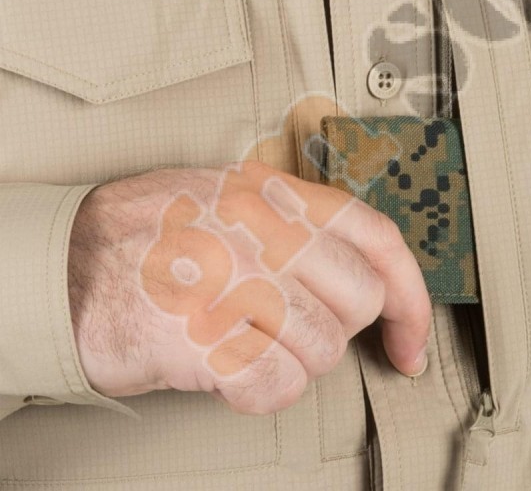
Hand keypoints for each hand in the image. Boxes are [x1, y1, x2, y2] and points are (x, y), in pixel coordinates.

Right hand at [68, 161, 431, 414]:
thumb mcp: (234, 195)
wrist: (62, 261)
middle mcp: (265, 232)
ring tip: (252, 344)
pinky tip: (232, 372)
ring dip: (295, 362)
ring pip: (323, 350)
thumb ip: (298, 219)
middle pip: (359, 300)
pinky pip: (275, 386)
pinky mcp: (202, 338)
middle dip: (339, 331)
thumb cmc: (151, 232)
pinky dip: (262, 393)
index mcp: (278, 195)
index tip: (412, 337)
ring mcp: (234, 282)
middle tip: (299, 332)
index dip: (411, 296)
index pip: (378, 239)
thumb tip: (363, 268)